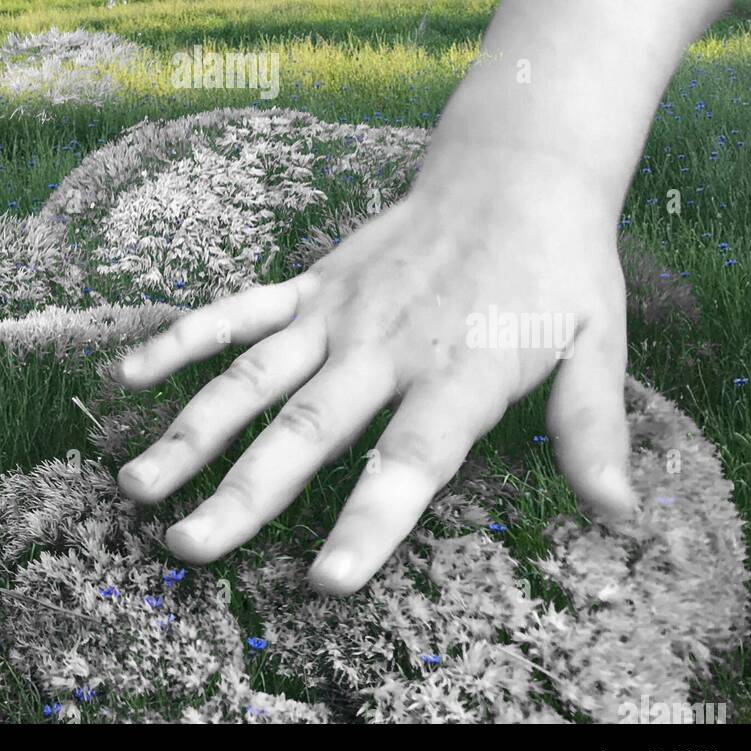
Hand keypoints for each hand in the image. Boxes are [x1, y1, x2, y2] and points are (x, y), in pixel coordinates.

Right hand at [115, 147, 637, 594]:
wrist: (512, 172)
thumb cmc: (557, 267)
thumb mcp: (599, 343)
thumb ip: (594, 428)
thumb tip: (621, 514)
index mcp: (458, 372)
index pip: (409, 460)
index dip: (368, 519)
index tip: (326, 578)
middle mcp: (386, 347)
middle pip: (307, 429)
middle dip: (244, 494)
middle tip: (187, 548)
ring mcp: (338, 313)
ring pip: (253, 378)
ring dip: (192, 432)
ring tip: (137, 484)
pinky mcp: (312, 286)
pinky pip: (237, 313)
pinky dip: (182, 341)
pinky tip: (129, 374)